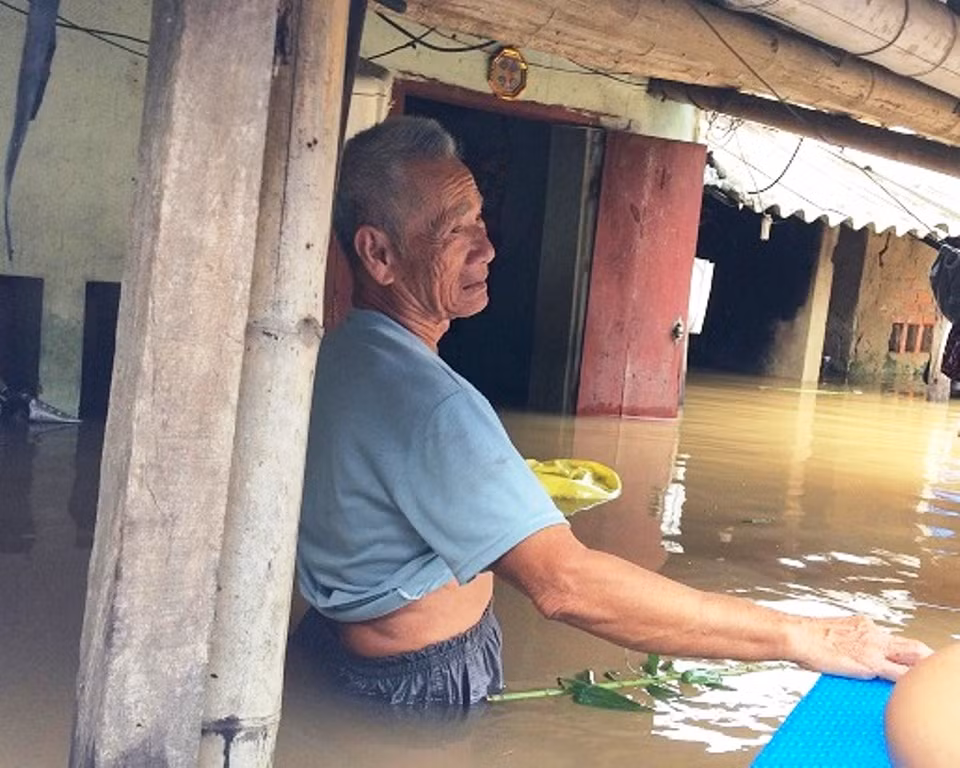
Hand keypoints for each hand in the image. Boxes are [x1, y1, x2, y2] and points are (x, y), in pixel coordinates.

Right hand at [788, 615, 932, 680]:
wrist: (799, 636)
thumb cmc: (809, 638)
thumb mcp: (834, 632)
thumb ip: (850, 640)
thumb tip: (851, 654)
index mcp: (864, 624)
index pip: (894, 638)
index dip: (903, 651)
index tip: (904, 660)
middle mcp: (874, 633)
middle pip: (910, 645)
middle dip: (919, 657)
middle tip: (917, 668)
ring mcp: (874, 648)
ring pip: (911, 656)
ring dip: (916, 668)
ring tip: (913, 678)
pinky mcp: (871, 663)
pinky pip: (899, 674)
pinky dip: (905, 681)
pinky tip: (902, 689)